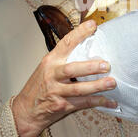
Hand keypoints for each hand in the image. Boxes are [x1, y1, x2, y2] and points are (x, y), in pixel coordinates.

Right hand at [12, 20, 116, 136]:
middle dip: (90, 67)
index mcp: (50, 61)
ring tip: (112, 82)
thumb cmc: (38, 87)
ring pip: (79, 89)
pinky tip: (110, 101)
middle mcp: (53, 75)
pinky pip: (83, 103)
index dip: (80, 33)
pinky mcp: (62, 106)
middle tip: (106, 64)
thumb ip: (63, 59)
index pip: (66, 43)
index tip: (93, 25)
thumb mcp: (46, 68)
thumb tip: (88, 48)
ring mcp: (57, 91)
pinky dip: (98, 102)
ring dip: (97, 86)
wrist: (26, 111)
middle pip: (72, 69)